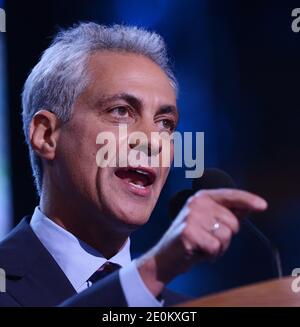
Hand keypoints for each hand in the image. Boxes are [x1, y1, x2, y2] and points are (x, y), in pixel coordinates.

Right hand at [136, 188, 267, 295]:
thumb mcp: (210, 222)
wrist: (167, 256)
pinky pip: (215, 247)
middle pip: (233, 221)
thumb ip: (228, 212)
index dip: (248, 200)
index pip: (231, 195)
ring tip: (203, 245)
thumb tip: (250, 206)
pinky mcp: (188, 232)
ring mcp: (191, 216)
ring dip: (219, 247)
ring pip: (226, 235)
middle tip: (209, 239)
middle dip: (226, 236)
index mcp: (202, 197)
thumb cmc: (192, 238)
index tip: (263, 205)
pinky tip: (198, 251)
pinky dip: (210, 255)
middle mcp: (196, 203)